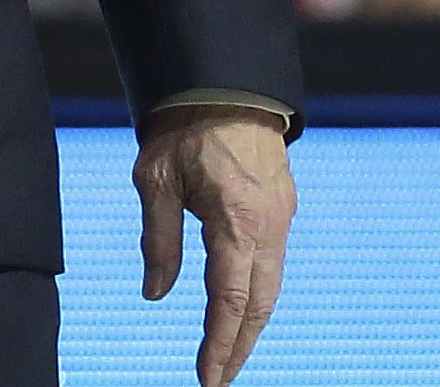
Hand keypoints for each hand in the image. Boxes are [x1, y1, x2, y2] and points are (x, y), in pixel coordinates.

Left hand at [138, 103, 294, 386]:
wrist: (226, 81)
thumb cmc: (184, 127)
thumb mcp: (155, 180)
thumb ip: (159, 240)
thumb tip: (155, 293)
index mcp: (236, 220)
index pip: (229, 301)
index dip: (219, 345)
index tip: (207, 378)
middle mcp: (268, 225)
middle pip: (259, 304)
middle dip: (240, 346)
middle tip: (219, 379)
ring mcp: (281, 215)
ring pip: (271, 286)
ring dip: (251, 323)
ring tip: (229, 354)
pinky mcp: (283, 205)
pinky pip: (274, 261)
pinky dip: (259, 292)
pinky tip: (242, 307)